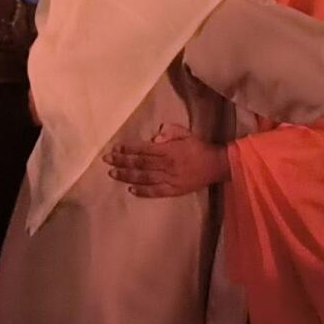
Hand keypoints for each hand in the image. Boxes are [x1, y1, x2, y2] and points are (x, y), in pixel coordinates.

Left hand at [104, 124, 228, 197]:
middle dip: (122, 161)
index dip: (128, 149)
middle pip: (140, 163)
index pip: (144, 149)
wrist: (216, 165)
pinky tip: (130, 189)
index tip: (115, 148)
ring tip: (113, 174)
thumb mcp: (186, 133)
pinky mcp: (174, 190)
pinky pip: (155, 192)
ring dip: (127, 176)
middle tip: (107, 160)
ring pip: (144, 178)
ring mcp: (170, 179)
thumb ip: (170, 132)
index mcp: (169, 150)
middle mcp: (167, 165)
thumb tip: (154, 137)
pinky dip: (143, 191)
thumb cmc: (198, 147)